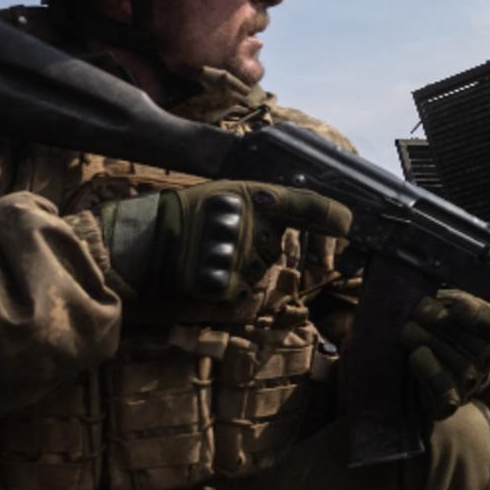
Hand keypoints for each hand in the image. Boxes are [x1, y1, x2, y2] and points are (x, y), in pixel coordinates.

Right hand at [100, 180, 351, 300]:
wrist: (140, 241)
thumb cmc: (183, 217)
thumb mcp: (223, 196)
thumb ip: (262, 205)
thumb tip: (299, 219)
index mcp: (250, 195)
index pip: (303, 205)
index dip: (329, 215)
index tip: (349, 223)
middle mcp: (251, 224)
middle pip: (273, 249)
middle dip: (253, 249)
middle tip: (217, 239)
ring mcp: (240, 256)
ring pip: (255, 272)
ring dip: (235, 268)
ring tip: (203, 254)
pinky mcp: (226, 284)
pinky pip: (239, 293)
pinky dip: (223, 288)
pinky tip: (201, 272)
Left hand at [400, 289, 489, 420]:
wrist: (409, 374)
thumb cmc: (429, 331)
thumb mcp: (445, 310)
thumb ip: (449, 301)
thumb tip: (438, 296)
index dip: (482, 318)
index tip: (456, 308)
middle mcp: (488, 363)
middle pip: (477, 347)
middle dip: (444, 325)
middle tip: (417, 310)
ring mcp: (470, 386)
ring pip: (462, 367)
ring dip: (430, 343)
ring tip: (407, 329)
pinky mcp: (448, 405)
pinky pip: (445, 391)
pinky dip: (431, 371)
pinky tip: (416, 354)